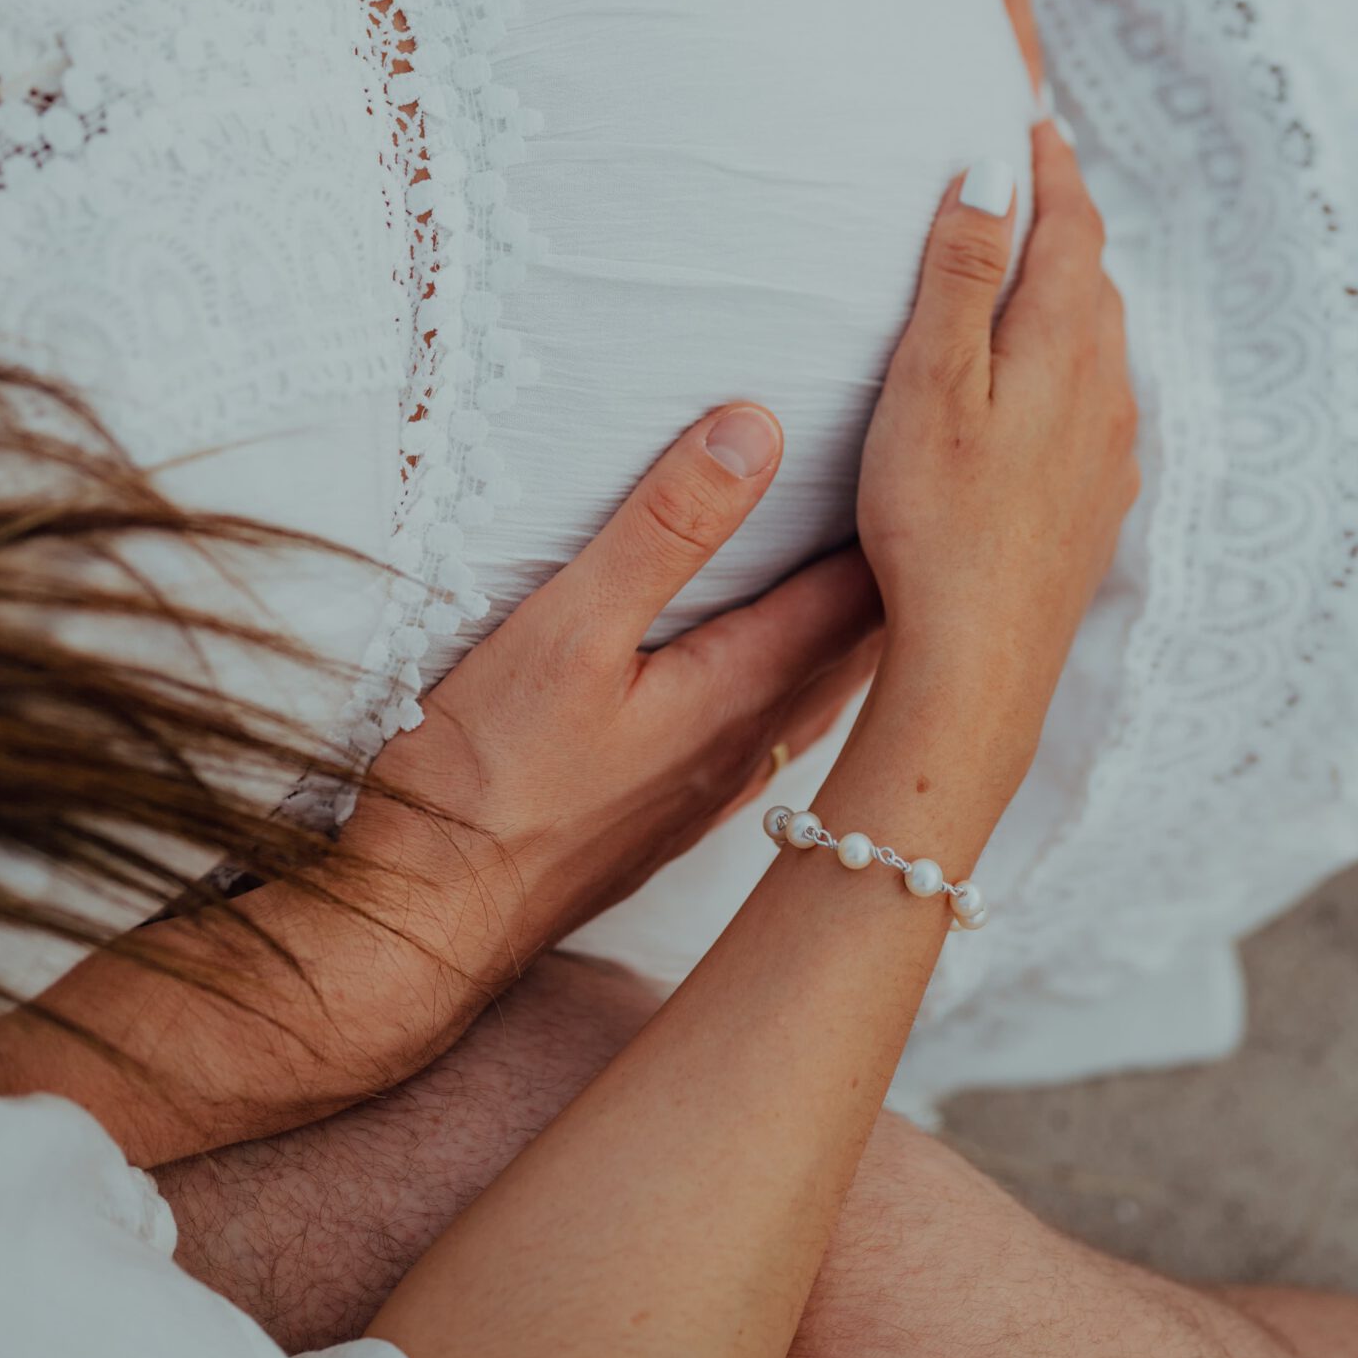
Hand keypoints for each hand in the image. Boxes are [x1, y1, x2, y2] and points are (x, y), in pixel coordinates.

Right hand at [365, 403, 879, 992]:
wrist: (429, 928)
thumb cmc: (489, 785)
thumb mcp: (569, 628)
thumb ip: (663, 529)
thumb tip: (757, 428)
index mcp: (741, 688)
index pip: (855, 591)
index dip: (898, 521)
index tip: (928, 460)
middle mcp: (747, 742)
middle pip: (852, 643)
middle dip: (891, 571)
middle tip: (923, 502)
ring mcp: (710, 784)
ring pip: (813, 688)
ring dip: (843, 628)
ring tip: (870, 568)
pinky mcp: (668, 811)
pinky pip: (765, 726)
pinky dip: (791, 673)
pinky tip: (774, 670)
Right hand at [857, 121, 1137, 772]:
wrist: (981, 664)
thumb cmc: (937, 522)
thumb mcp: (930, 384)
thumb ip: (961, 276)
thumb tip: (995, 176)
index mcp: (1061, 349)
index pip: (1073, 231)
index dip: (1055, 171)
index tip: (1036, 123)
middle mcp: (1103, 394)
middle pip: (1093, 282)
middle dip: (1066, 225)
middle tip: (1035, 182)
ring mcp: (1108, 454)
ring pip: (1101, 345)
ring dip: (1072, 293)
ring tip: (1036, 272)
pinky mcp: (1096, 505)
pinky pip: (1096, 404)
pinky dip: (1072, 362)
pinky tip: (1045, 391)